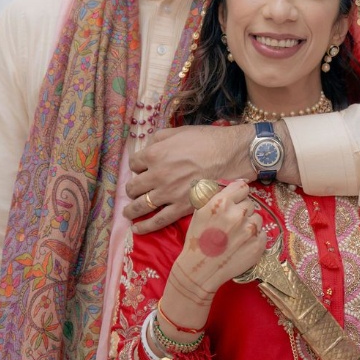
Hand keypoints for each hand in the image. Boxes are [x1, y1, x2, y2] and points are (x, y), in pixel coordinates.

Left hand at [124, 126, 253, 232]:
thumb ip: (159, 139)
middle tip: (135, 191)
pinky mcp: (180, 208)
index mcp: (154, 154)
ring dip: (132, 210)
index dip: (138, 166)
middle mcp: (157, 175)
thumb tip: (149, 147)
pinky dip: (145, 226)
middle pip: (134, 186)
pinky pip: (158, 220)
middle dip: (133, 188)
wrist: (230, 155)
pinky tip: (137, 229)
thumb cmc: (207, 140)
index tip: (143, 169)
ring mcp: (168, 194)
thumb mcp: (179, 131)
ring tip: (129, 213)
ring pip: (140, 205)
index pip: (134, 164)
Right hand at [166, 180, 266, 302]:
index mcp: (221, 203)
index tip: (236, 200)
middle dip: (242, 211)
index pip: (242, 186)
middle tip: (232, 223)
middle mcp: (238, 214)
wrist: (200, 270)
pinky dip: (254, 238)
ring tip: (236, 235)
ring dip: (249, 224)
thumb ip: (216, 198)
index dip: (239, 193)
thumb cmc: (197, 241)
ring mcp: (250, 230)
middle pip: (249, 203)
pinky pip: (262, 233)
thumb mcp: (199, 213)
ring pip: (257, 217)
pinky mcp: (258, 245)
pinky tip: (241, 245)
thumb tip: (232, 187)